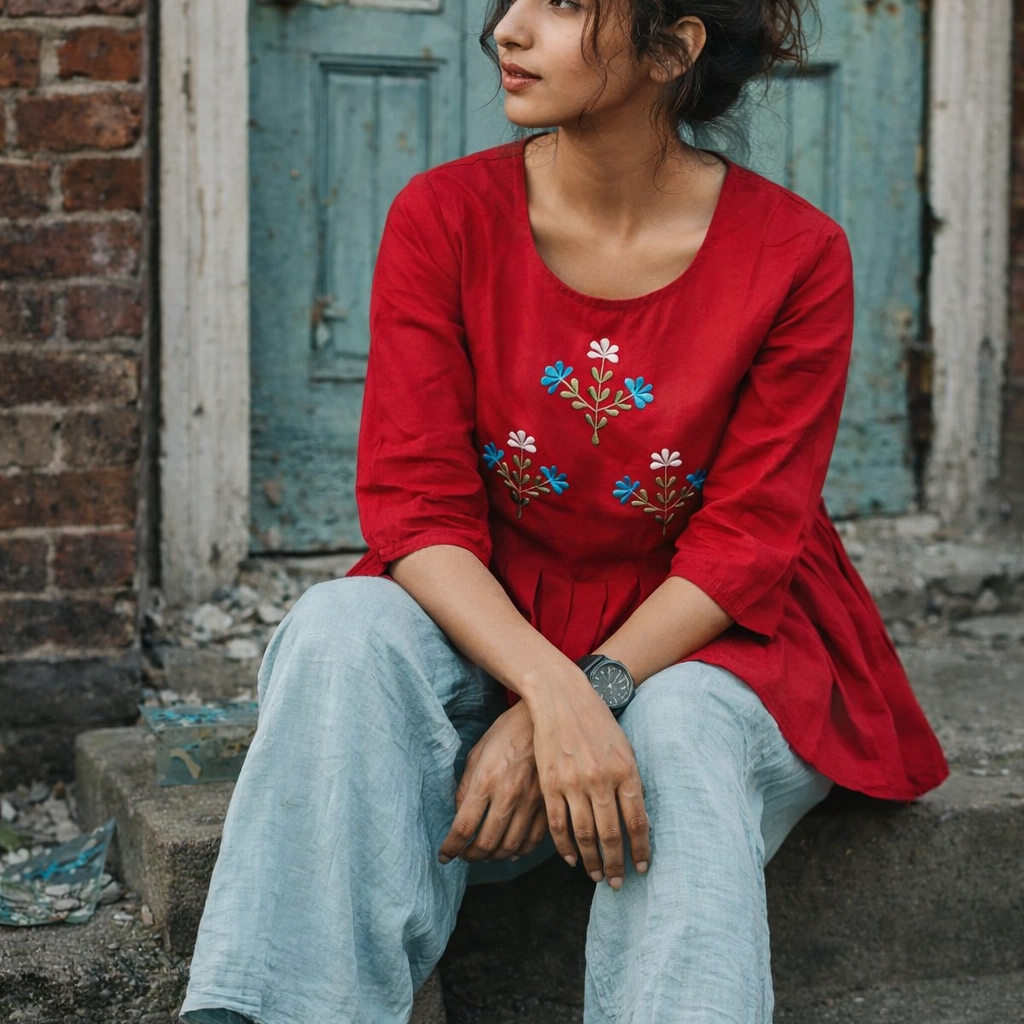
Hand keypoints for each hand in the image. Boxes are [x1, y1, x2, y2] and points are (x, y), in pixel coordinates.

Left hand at [438, 700, 547, 863]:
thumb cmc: (505, 734)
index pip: (464, 827)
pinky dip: (519, 851)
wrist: (540, 721)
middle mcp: (508, 795)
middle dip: (470, 856)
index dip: (450, 848)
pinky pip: (533, 840)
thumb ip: (466, 788)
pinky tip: (509, 849)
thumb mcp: (477, 754)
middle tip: (464, 855)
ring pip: (510, 847)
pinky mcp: (546, 804)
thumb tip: (460, 817)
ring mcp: (530, 802)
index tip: (443, 856)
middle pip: (486, 843)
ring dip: (493, 857)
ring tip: (484, 854)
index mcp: (486, 781)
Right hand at [527, 667, 649, 889]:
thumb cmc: (598, 722)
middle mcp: (601, 780)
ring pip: (585, 834)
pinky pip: (558, 824)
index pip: (637, 821)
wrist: (562, 698)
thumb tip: (638, 820)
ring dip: (592, 861)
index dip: (640, 849)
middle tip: (618, 883)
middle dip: (616, 863)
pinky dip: (565, 846)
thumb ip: (631, 783)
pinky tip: (571, 859)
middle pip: (611, 834)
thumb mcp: (625, 749)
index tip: (642, 867)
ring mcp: (573, 783)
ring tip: (597, 877)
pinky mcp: (550, 784)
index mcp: (625, 771)